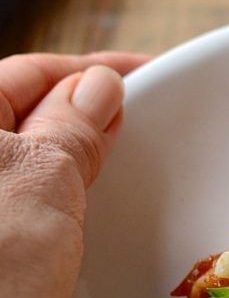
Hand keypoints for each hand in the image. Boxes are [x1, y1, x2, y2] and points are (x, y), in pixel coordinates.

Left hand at [0, 51, 147, 297]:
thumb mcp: (41, 179)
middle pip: (21, 119)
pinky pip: (15, 215)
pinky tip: (79, 227)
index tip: (143, 75)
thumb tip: (96, 88)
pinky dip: (52, 212)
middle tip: (138, 127)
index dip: (90, 71)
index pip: (28, 72)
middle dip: (81, 116)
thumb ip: (71, 128)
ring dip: (69, 169)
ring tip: (117, 175)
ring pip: (20, 170)